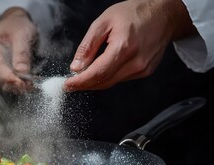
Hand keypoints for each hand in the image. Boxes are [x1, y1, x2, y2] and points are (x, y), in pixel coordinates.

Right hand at [0, 7, 37, 93]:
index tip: (21, 84)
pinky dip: (13, 84)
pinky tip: (24, 83)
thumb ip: (21, 54)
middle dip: (12, 84)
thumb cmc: (17, 26)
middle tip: (28, 86)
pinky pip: (2, 81)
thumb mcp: (23, 35)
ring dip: (13, 86)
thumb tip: (21, 72)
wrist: (14, 23)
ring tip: (28, 85)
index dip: (8, 77)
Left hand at [64, 0, 196, 90]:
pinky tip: (100, 71)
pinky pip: (121, 79)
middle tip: (70, 84)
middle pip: (104, 81)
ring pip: (111, 82)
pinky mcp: (146, 71)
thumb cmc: (134, 13)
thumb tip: (76, 67)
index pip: (97, 73)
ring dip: (95, 82)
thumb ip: (88, 46)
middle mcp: (136, 62)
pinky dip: (107, 78)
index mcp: (124, 47)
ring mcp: (142, 69)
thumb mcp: (104, 22)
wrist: (163, 13)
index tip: (67, 85)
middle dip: (84, 85)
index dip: (80, 82)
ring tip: (82, 77)